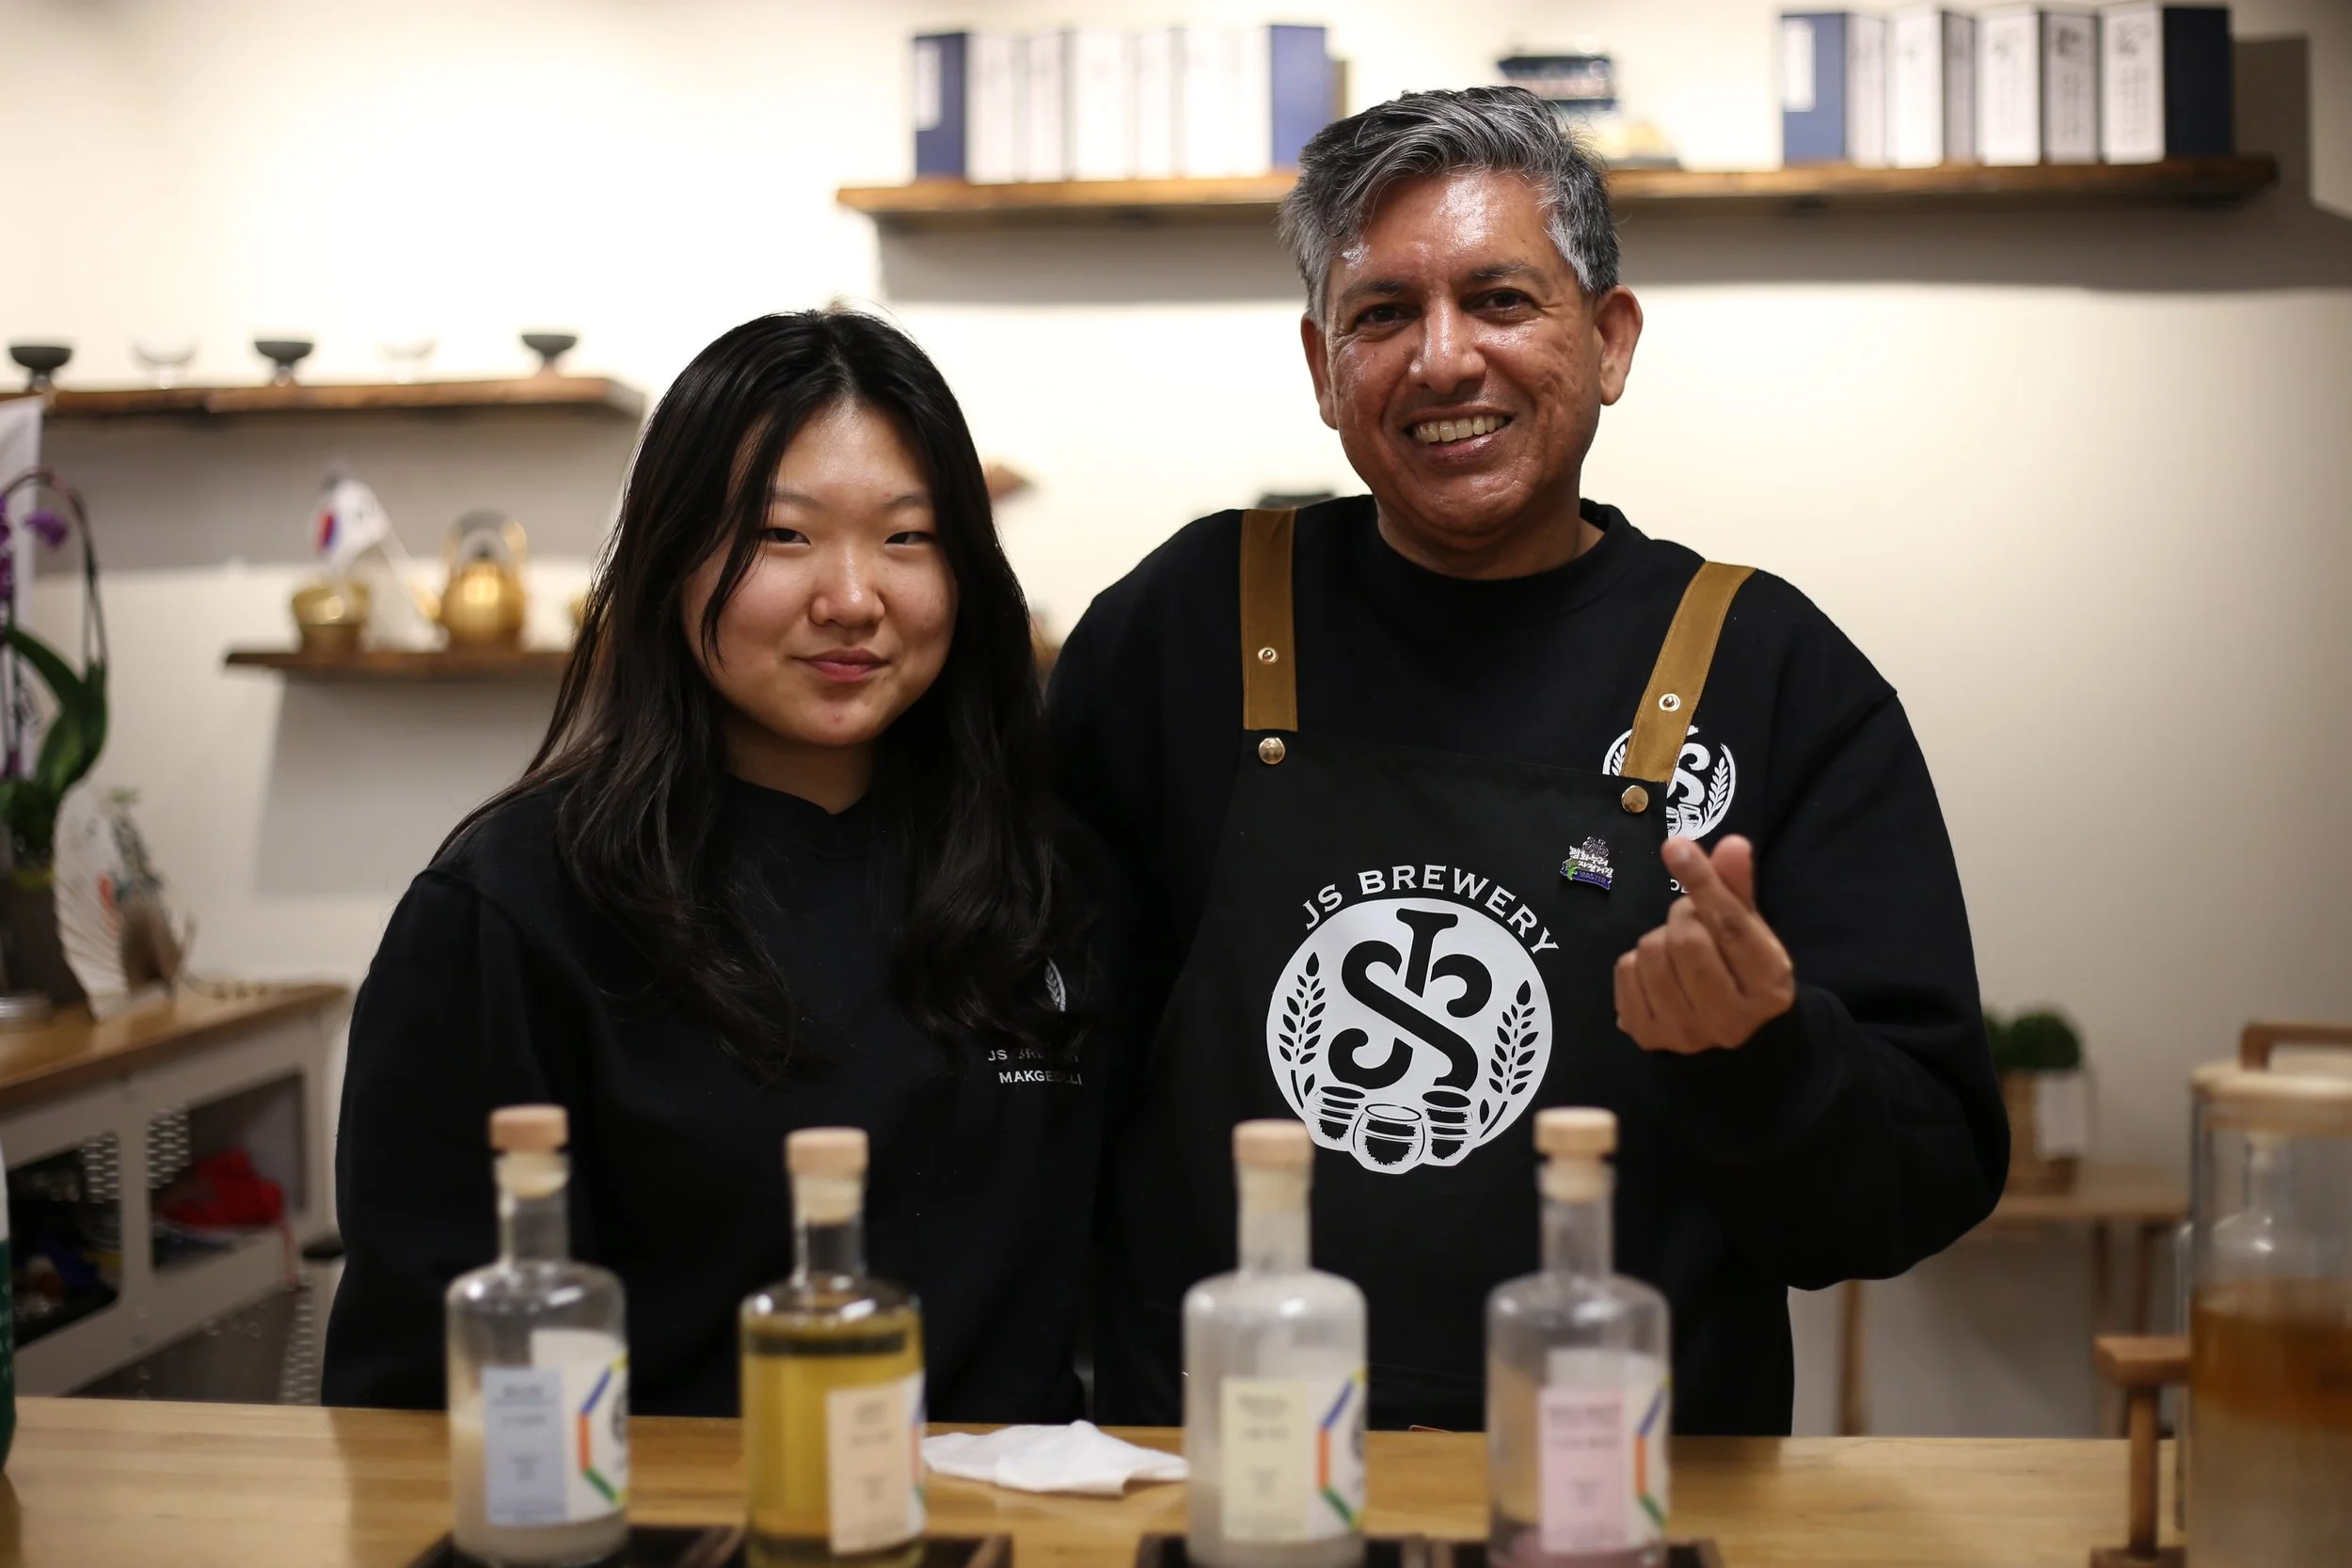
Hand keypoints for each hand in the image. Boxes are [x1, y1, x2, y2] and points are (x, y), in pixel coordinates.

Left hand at [1614, 835, 1795, 1053]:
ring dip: (1659, 938)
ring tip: (1677, 952)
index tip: (1676, 846)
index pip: (1731, 927)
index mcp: (1768, 988)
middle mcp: (1730, 1020)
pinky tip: (1657, 974)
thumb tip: (1732, 843)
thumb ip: (1737, 886)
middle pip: (1686, 938)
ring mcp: (1686, 1034)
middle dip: (1683, 916)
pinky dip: (1636, 960)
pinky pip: (1626, 970)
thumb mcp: (1749, 928)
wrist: (1722, 1032)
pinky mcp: (1647, 1036)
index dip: (1703, 882)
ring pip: (1651, 951)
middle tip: (1692, 922)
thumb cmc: (1738, 968)